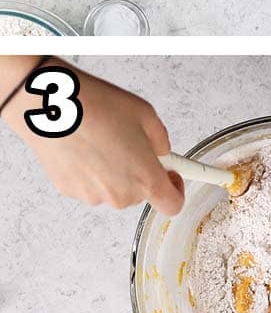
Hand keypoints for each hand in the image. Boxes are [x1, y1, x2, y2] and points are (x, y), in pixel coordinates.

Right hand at [2, 63, 183, 214]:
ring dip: (114, 172)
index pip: (172, 205)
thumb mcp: (146, 115)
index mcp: (145, 179)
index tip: (172, 174)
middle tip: (130, 144)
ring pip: (113, 189)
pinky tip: (83, 147)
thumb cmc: (99, 108)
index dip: (176, 191)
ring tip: (102, 141)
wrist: (52, 107)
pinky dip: (90, 171)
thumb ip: (161, 141)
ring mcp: (92, 196)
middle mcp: (120, 195)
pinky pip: (89, 185)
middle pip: (140, 193)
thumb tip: (160, 152)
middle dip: (140, 172)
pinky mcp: (68, 190)